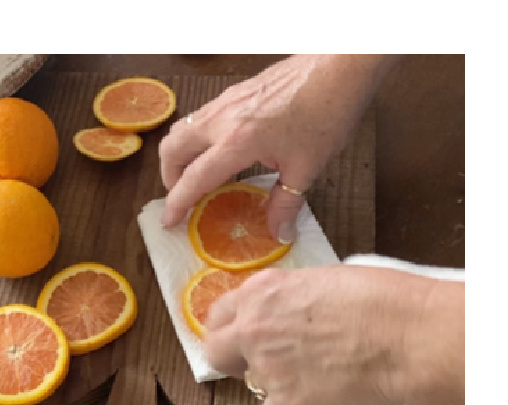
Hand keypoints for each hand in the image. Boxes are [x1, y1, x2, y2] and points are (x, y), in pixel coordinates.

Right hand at [158, 55, 389, 242]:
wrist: (338, 68)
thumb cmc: (325, 113)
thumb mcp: (307, 168)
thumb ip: (286, 203)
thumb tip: (279, 233)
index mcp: (237, 142)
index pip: (194, 178)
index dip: (177, 203)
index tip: (169, 222)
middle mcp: (222, 119)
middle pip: (172, 148)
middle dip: (169, 176)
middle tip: (183, 197)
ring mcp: (226, 101)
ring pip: (183, 128)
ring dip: (181, 154)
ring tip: (198, 175)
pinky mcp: (235, 92)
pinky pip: (201, 116)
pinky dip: (197, 137)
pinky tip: (221, 150)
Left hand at [202, 266, 463, 404]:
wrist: (406, 336)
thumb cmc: (381, 300)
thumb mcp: (323, 280)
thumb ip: (292, 298)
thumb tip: (291, 313)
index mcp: (262, 291)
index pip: (222, 313)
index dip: (235, 326)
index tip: (248, 335)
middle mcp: (253, 329)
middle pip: (217, 351)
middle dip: (235, 358)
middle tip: (265, 363)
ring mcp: (266, 369)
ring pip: (253, 384)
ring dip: (277, 383)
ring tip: (316, 377)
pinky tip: (325, 396)